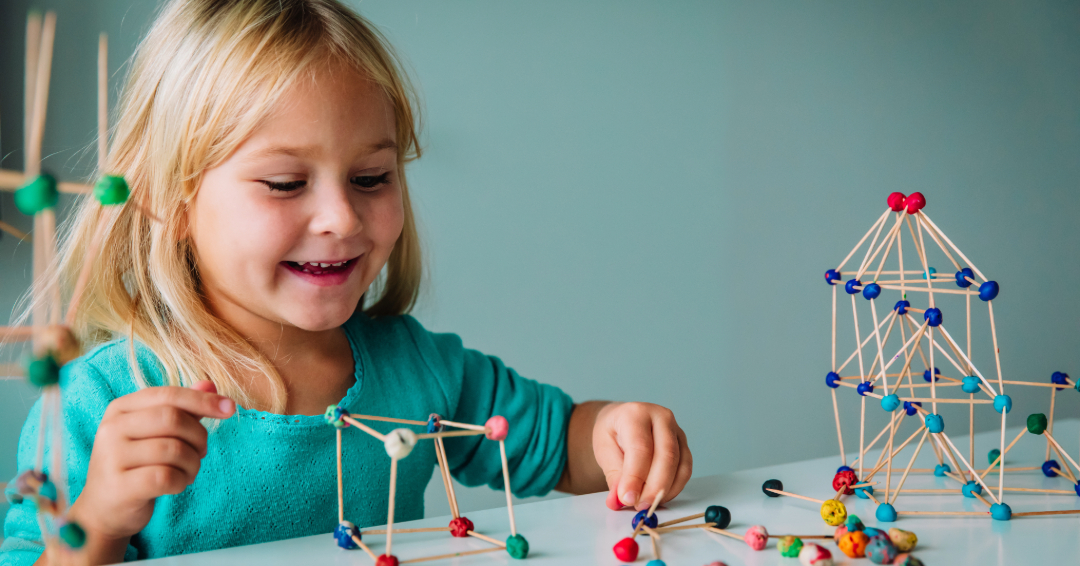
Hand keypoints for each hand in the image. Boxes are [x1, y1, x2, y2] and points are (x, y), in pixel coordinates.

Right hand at [69, 381, 233, 544]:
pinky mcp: (119, 487)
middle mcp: (111, 428)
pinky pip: (166, 477)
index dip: (202, 400)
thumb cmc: (136, 465)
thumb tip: (210, 384)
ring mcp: (111, 457)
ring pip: (173, 449)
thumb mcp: (155, 433)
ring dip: (193, 463)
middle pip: (173, 419)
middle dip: (199, 436)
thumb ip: (182, 408)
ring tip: (188, 472)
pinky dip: (181, 480)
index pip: (168, 394)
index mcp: (120, 408)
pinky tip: (178, 484)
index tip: (230, 408)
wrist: (104, 510)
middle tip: (201, 452)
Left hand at [593, 402, 691, 510]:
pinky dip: (674, 488)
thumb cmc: (612, 434)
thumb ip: (614, 476)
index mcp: (636, 413)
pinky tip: (658, 496)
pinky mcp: (684, 445)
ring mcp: (676, 430)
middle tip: (640, 506)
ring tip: (646, 503)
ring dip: (665, 490)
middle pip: (666, 455)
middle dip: (654, 487)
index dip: (635, 476)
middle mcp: (661, 417)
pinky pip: (685, 470)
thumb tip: (620, 500)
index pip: (640, 447)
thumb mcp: (604, 451)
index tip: (627, 499)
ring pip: (679, 464)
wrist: (622, 422)